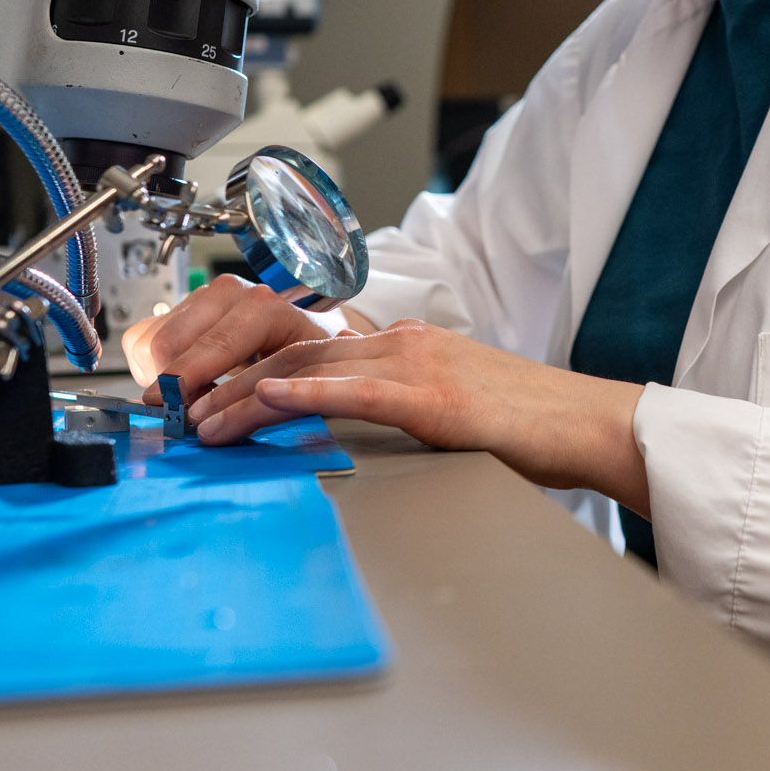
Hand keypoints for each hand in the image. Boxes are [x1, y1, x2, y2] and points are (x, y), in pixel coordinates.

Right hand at [122, 272, 376, 405]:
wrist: (306, 330)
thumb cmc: (306, 355)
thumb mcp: (304, 376)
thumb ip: (272, 395)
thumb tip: (226, 421)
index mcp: (264, 307)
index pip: (212, 345)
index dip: (184, 380)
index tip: (166, 407)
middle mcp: (228, 294)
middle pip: (168, 343)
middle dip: (168, 386)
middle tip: (186, 413)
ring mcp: (201, 296)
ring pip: (149, 341)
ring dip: (159, 377)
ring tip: (193, 395)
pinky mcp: (181, 305)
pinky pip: (141, 337)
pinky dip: (150, 365)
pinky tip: (182, 378)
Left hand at [191, 318, 649, 513]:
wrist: (584, 425)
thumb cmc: (526, 426)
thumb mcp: (448, 408)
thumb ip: (399, 406)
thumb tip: (353, 425)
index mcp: (404, 346)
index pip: (308, 350)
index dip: (251, 370)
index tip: (210, 395)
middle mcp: (403, 343)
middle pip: (294, 354)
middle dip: (230, 383)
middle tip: (184, 412)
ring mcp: (417, 365)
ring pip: (311, 370)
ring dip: (247, 395)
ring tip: (205, 421)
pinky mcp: (433, 398)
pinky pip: (355, 391)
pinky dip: (304, 393)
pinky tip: (270, 400)